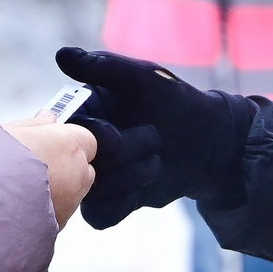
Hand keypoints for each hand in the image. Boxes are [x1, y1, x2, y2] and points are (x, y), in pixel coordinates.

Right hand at [1, 113, 97, 227]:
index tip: (51, 141)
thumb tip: (46, 120)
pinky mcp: (59, 225)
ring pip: (72, 193)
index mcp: (67, 145)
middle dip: (65, 166)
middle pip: (82, 167)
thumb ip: (33, 126)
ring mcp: (71, 203)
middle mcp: (76, 174)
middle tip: (35, 164)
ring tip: (22, 188)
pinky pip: (58, 213)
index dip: (65, 141)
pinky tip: (22, 205)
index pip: (84, 138)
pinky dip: (46, 209)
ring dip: (56, 189)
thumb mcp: (5, 132)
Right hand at [55, 47, 258, 226]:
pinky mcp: (109, 202)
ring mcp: (95, 176)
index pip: (64, 131)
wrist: (210, 143)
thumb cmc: (177, 102)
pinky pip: (98, 216)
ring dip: (127, 180)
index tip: (115, 135)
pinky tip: (142, 189)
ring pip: (88, 193)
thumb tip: (62, 55)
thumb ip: (105, 67)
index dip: (91, 137)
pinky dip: (121, 205)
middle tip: (154, 141)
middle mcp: (82, 146)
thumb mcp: (145, 78)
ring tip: (156, 161)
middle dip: (120, 157)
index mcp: (82, 113)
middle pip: (77, 165)